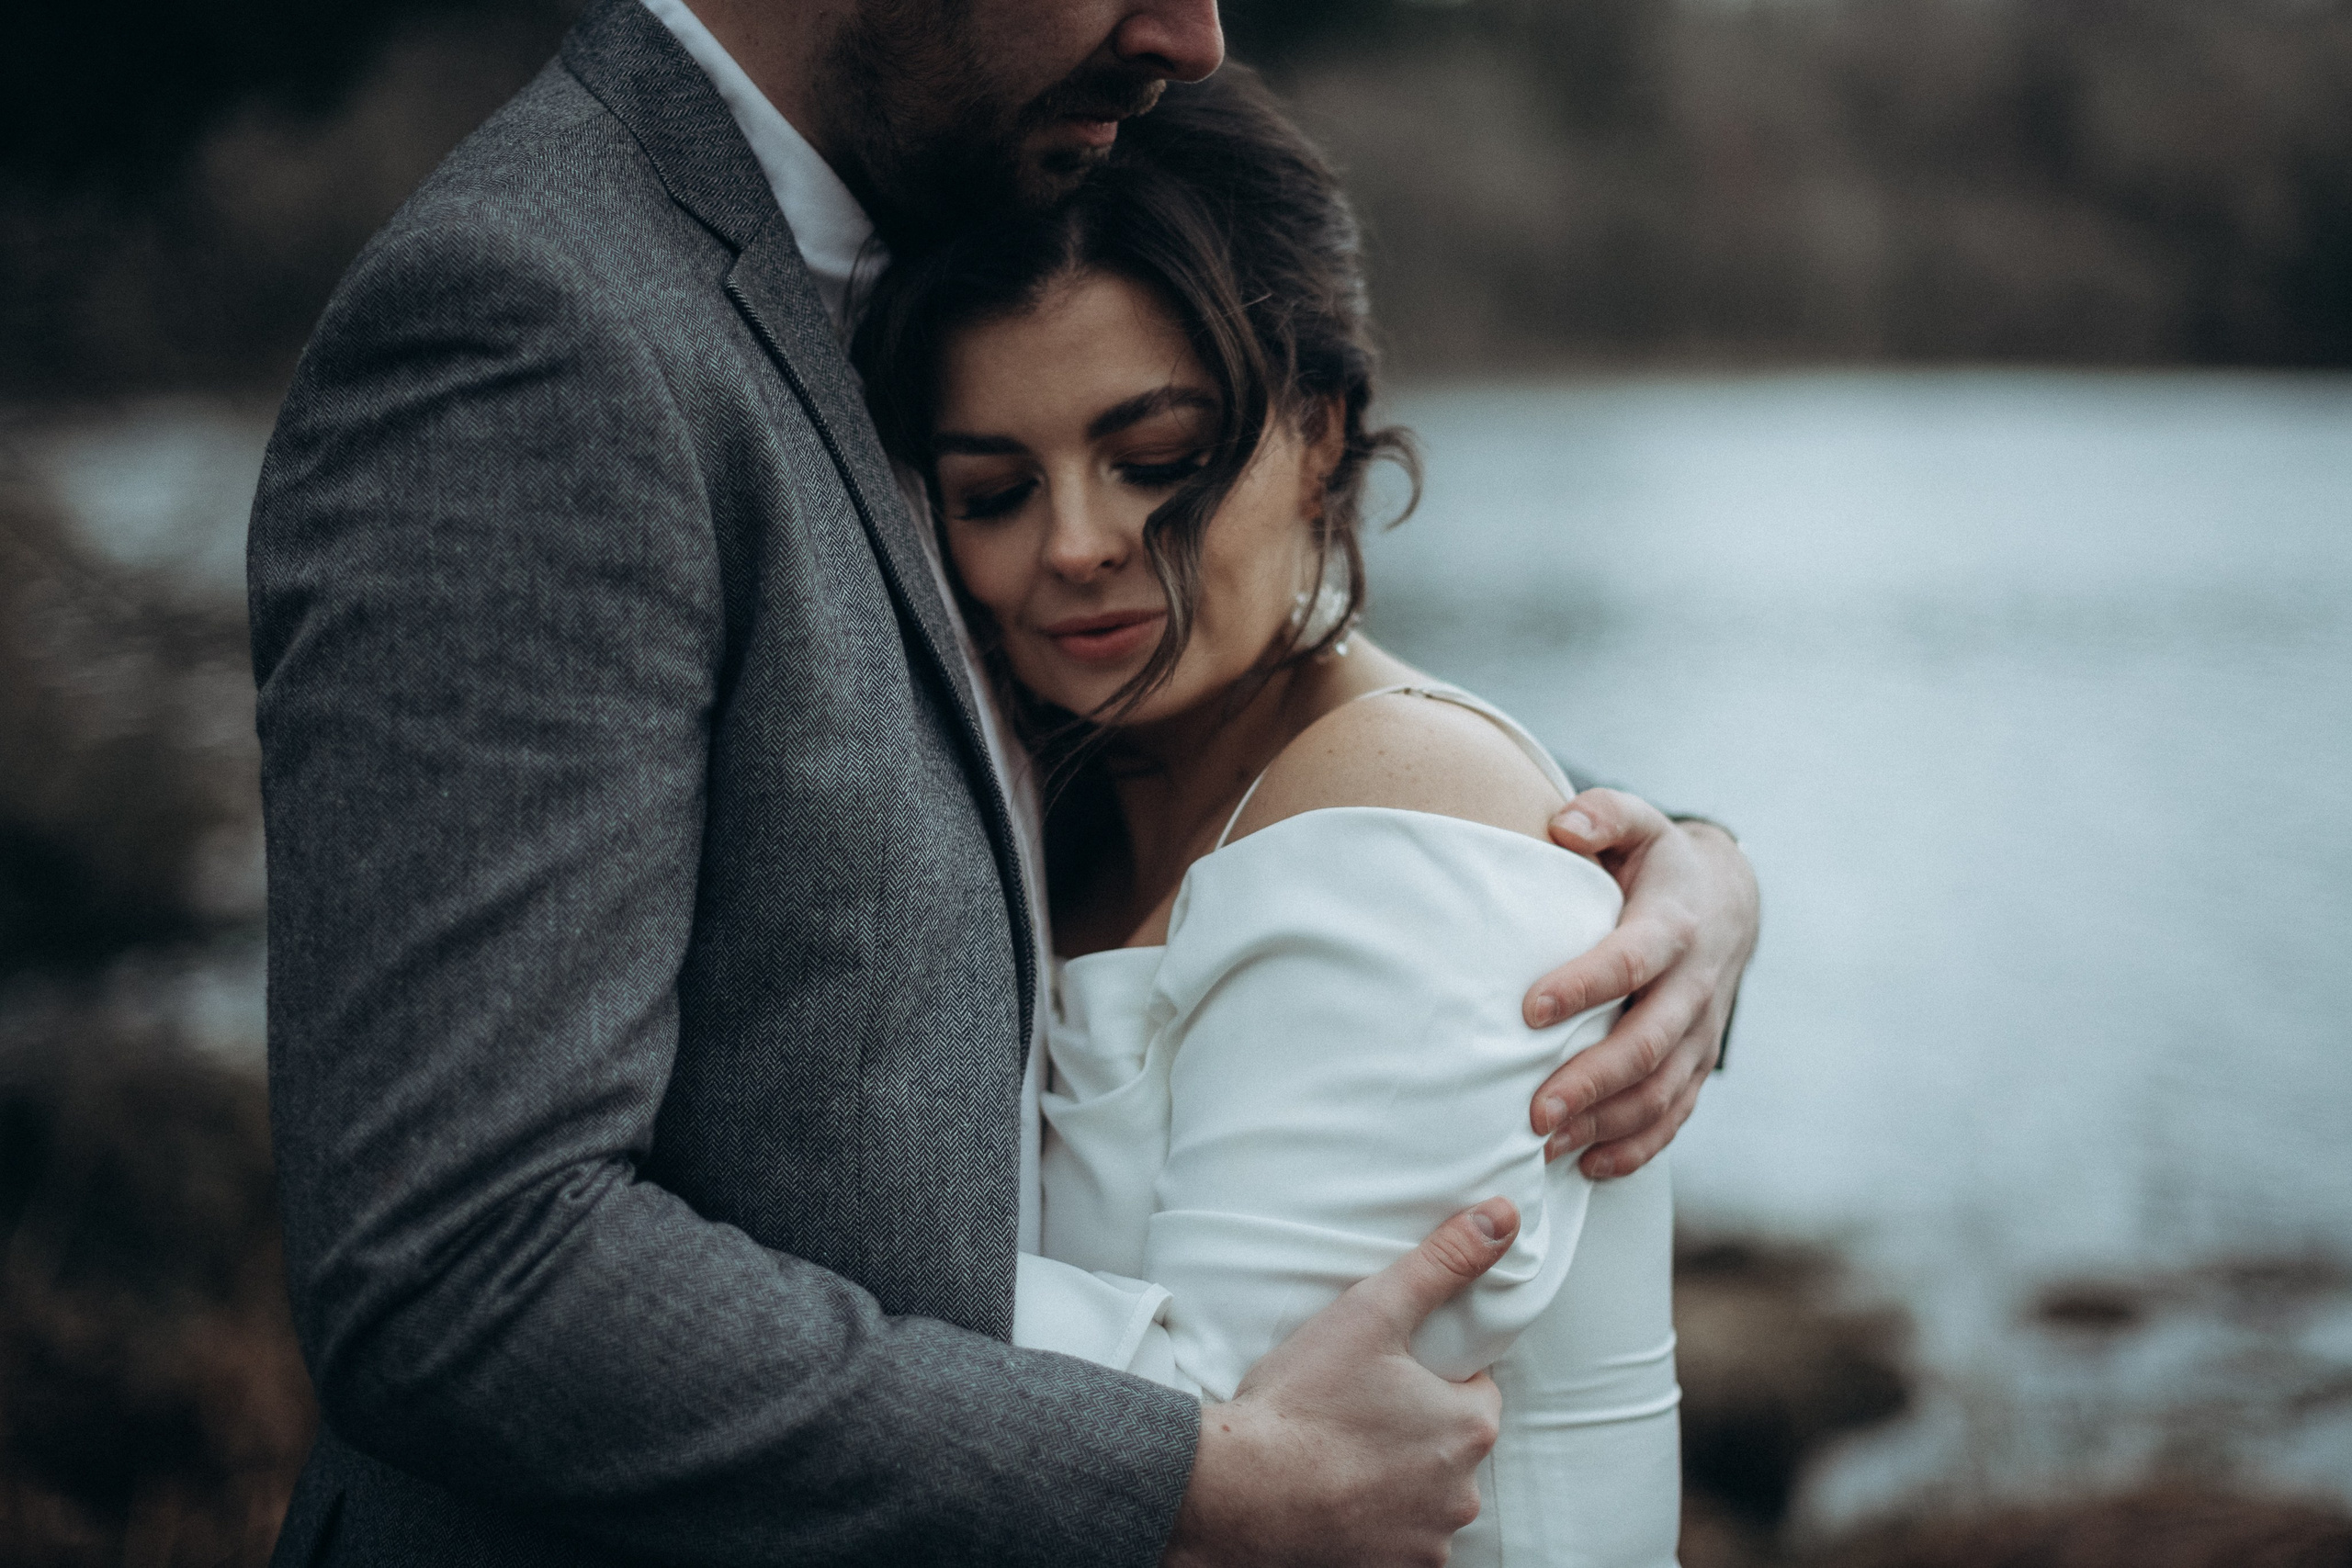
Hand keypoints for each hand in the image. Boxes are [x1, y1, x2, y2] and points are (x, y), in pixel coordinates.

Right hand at [1161, 1199, 1518, 1567]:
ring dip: (1394, 1476)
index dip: (1427, 1374)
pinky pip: (1397, 1538)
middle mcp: (1463, 1492)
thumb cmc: (1304, 1401)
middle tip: (1352, 1406)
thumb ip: (1442, 1263)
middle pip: (1448, 1442)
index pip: (1471, 1387)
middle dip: (1413, 1426)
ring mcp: (1428, 1540)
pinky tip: (1334, 1493)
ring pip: (1424, 1492)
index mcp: (1470, 1426)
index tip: (1382, 1371)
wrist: (1240, 1490)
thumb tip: (1503, 1216)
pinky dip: (1373, 1519)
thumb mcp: (1372, 1311)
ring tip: (1338, 1450)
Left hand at [1525, 790, 1757, 1179]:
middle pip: (1647, 1044)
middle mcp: (1694, 986)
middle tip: (1533, 1111)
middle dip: (1591, 1081)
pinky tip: (1587, 1165)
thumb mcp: (1638, 824)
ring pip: (1660, 1092)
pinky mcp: (1697, 1064)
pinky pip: (1674, 1116)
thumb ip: (1603, 814)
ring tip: (1544, 1146)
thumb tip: (1563, 826)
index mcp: (1674, 926)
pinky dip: (1635, 1148)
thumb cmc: (1659, 864)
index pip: (1629, 961)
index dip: (1583, 985)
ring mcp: (1701, 1033)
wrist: (1729, 903)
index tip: (1529, 1010)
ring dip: (1605, 1125)